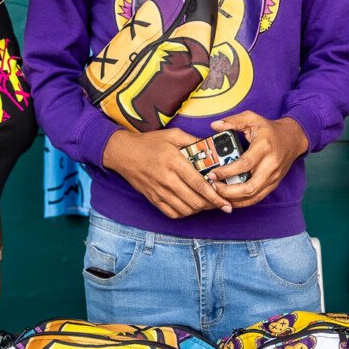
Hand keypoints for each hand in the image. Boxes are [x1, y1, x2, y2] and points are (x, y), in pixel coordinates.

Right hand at [102, 128, 233, 219]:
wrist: (122, 153)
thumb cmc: (149, 143)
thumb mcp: (172, 135)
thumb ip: (193, 140)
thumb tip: (211, 147)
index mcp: (174, 162)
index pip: (199, 184)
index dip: (215, 195)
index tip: (226, 202)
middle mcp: (167, 179)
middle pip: (194, 200)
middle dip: (212, 205)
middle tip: (222, 204)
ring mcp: (159, 191)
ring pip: (185, 209)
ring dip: (199, 209)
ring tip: (208, 204)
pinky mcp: (153, 198)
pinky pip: (172, 213)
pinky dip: (184, 213)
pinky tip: (190, 207)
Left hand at [208, 112, 309, 207]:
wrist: (293, 138)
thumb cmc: (269, 129)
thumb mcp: (252, 119)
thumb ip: (233, 121)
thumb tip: (214, 126)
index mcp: (264, 148)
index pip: (245, 165)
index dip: (227, 172)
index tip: (212, 174)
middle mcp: (271, 165)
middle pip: (249, 187)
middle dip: (228, 191)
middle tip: (212, 187)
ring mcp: (273, 177)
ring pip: (252, 196)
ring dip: (233, 198)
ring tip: (217, 193)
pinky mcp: (273, 184)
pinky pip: (257, 198)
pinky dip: (242, 202)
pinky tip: (229, 199)